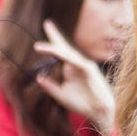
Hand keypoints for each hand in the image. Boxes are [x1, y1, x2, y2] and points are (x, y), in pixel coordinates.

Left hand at [33, 20, 115, 134]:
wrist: (98, 113)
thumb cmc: (82, 104)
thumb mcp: (60, 95)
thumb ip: (50, 86)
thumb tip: (38, 76)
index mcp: (70, 69)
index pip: (59, 54)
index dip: (50, 44)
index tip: (40, 36)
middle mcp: (76, 64)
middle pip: (64, 48)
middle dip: (55, 36)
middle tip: (46, 23)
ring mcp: (84, 65)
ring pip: (67, 54)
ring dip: (53, 49)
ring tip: (38, 47)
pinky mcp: (89, 69)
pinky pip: (76, 61)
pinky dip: (66, 57)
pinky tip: (57, 54)